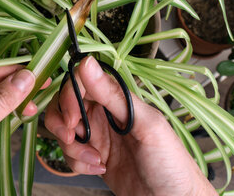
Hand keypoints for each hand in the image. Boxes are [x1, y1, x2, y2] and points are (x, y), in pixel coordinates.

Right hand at [45, 56, 216, 195]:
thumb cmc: (171, 163)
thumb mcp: (145, 124)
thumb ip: (114, 95)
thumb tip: (88, 64)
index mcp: (119, 99)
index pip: (82, 82)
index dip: (70, 96)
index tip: (72, 117)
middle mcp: (106, 114)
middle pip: (66, 104)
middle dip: (62, 121)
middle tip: (72, 137)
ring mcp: (99, 136)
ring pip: (65, 130)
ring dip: (72, 147)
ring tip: (95, 159)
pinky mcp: (94, 157)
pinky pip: (70, 153)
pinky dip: (78, 163)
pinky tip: (100, 168)